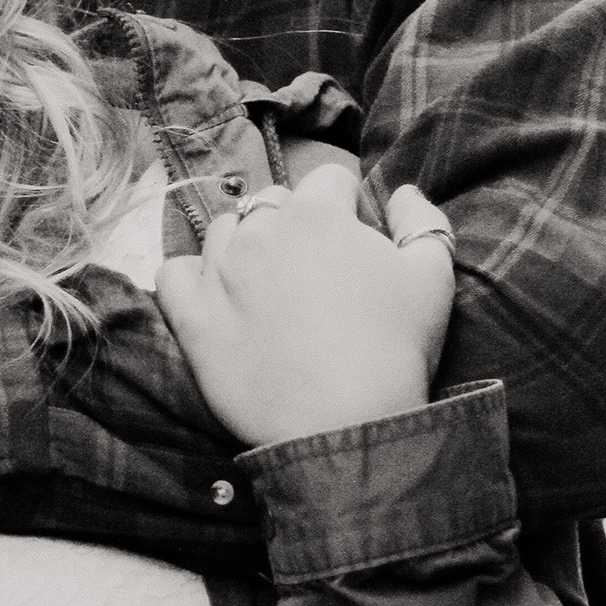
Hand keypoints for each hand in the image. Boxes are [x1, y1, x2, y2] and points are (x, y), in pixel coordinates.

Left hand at [156, 168, 455, 448]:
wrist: (344, 425)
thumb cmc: (394, 349)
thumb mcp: (432, 277)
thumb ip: (422, 220)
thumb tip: (403, 192)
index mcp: (317, 213)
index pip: (330, 179)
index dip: (349, 207)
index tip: (358, 243)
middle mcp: (260, 231)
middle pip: (273, 202)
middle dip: (295, 224)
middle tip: (316, 273)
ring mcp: (219, 272)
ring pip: (224, 232)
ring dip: (245, 246)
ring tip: (270, 287)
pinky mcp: (192, 316)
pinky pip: (173, 273)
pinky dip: (191, 277)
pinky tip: (216, 296)